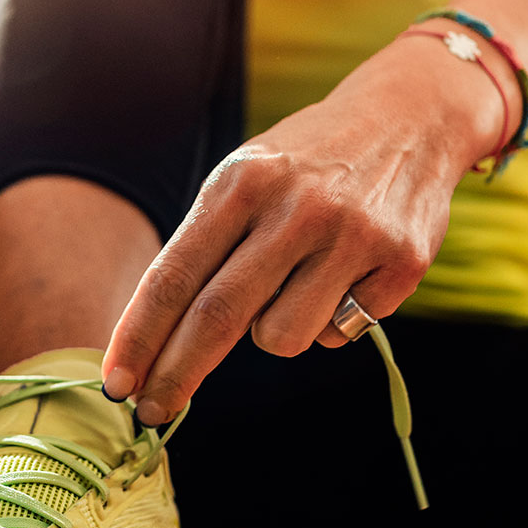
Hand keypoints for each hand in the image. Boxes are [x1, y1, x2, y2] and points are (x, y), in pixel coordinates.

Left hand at [100, 39, 504, 422]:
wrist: (412, 115)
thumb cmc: (307, 163)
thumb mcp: (248, 177)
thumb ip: (208, 247)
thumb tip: (157, 341)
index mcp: (243, 182)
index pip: (175, 276)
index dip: (140, 337)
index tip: (115, 382)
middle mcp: (296, 208)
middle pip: (218, 318)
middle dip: (176, 375)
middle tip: (150, 411)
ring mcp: (352, 236)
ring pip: (282, 339)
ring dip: (275, 331)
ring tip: (297, 283)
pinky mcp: (401, 264)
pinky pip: (341, 333)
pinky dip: (333, 319)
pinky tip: (348, 273)